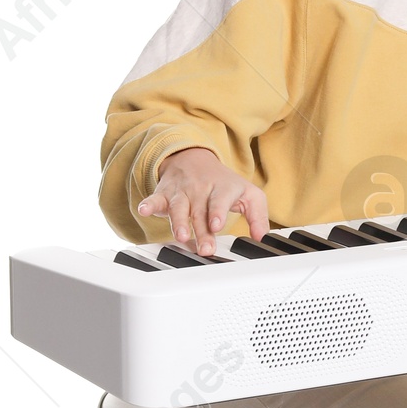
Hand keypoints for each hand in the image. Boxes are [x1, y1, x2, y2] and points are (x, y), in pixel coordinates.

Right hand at [137, 147, 269, 255]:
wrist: (194, 158)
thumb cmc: (224, 184)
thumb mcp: (248, 195)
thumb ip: (258, 216)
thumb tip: (262, 236)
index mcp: (223, 188)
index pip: (220, 199)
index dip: (217, 211)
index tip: (216, 225)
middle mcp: (201, 189)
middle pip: (200, 212)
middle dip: (202, 231)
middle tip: (205, 249)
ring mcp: (182, 191)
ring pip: (179, 207)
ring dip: (178, 222)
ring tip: (181, 236)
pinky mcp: (165, 194)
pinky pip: (155, 198)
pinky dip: (149, 204)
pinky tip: (144, 210)